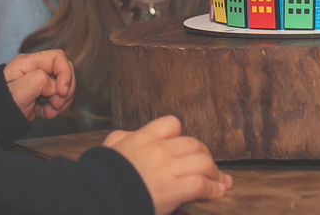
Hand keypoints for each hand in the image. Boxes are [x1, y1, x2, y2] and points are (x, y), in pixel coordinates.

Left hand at [3, 50, 73, 120]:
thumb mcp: (18, 91)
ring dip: (61, 101)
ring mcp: (40, 81)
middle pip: (64, 70)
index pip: (58, 58)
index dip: (65, 73)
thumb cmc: (1, 104)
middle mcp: (36, 68)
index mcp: (28, 62)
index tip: (62, 92)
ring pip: (63, 85)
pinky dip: (55, 107)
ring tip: (50, 111)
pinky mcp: (41, 94)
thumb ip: (39, 81)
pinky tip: (46, 114)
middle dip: (65, 89)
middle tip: (56, 104)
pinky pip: (57, 97)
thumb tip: (54, 85)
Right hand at [104, 116, 230, 214]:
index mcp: (143, 138)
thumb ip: (121, 139)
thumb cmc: (102, 176)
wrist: (98, 196)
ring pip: (203, 162)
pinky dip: (213, 189)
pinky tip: (217, 193)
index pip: (172, 124)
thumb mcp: (109, 149)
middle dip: (205, 155)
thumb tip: (128, 136)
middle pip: (193, 144)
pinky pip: (201, 184)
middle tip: (210, 167)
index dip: (181, 136)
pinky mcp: (173, 190)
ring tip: (220, 181)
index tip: (186, 148)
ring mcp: (167, 169)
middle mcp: (158, 150)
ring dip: (215, 173)